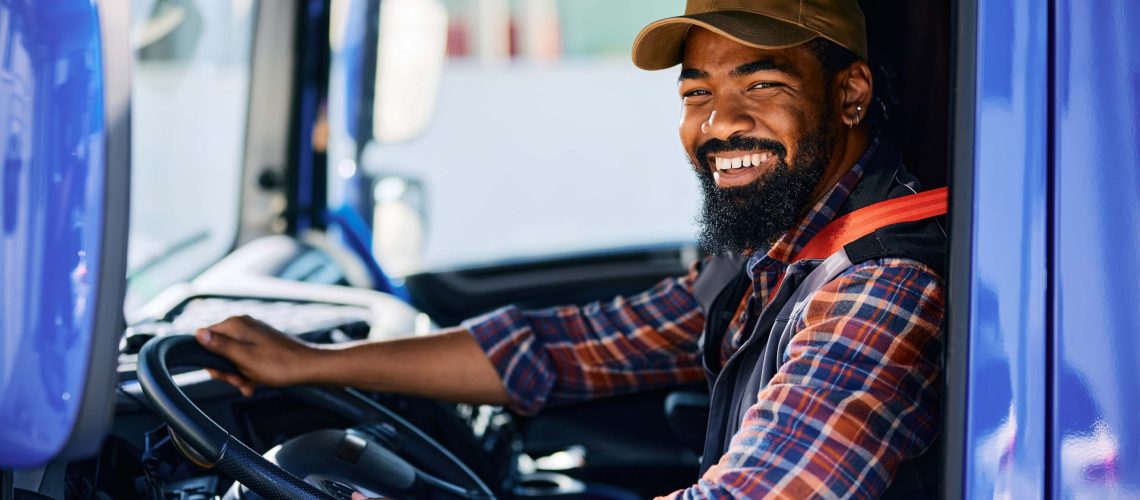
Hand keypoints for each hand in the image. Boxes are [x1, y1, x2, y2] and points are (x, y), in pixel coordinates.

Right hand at [194, 315, 319, 395]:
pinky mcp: (262, 342)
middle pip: (218, 350)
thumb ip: (220, 346)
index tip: (225, 375)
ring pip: (232, 357)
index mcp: (236, 325)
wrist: (309, 367)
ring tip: (250, 385)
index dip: (212, 362)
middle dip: (227, 371)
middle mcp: (243, 325)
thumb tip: (198, 333)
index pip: (205, 340)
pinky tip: (255, 382)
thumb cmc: (280, 365)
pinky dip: (248, 371)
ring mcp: (253, 333)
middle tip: (240, 382)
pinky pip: (245, 357)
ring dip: (238, 374)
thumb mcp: (244, 359)